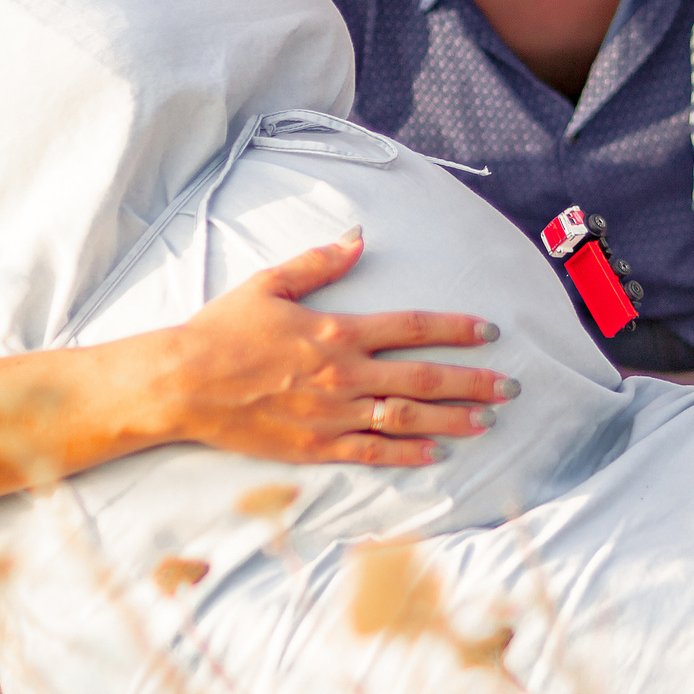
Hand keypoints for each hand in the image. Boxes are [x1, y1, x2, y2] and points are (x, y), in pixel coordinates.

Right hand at [162, 229, 517, 465]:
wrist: (183, 383)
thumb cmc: (222, 332)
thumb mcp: (269, 285)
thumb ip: (318, 263)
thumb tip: (357, 239)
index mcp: (337, 332)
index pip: (412, 327)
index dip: (456, 329)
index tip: (489, 331)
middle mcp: (343, 375)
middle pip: (423, 377)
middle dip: (472, 382)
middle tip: (510, 387)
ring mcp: (331, 415)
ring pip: (406, 418)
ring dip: (451, 419)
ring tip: (486, 421)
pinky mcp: (315, 447)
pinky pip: (371, 453)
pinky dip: (407, 453)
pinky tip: (437, 454)